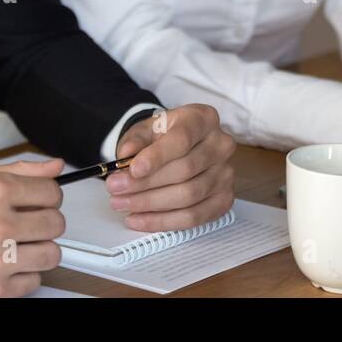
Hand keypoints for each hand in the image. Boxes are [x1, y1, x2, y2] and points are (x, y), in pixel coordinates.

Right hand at [0, 157, 65, 296]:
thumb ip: (17, 170)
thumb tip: (54, 167)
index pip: (52, 192)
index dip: (46, 195)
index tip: (37, 200)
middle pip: (55, 223)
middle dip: (43, 220)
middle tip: (24, 221)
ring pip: (51, 254)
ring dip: (37, 248)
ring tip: (15, 243)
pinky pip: (32, 283)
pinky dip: (22, 275)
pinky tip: (4, 263)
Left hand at [104, 104, 235, 231]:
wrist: (181, 147)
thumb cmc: (164, 137)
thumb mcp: (145, 130)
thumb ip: (135, 141)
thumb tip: (125, 156)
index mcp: (202, 119)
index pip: (182, 139)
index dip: (157, 157)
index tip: (133, 170)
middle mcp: (220, 145)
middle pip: (184, 170)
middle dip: (145, 184)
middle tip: (115, 189)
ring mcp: (226, 174)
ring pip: (188, 196)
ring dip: (150, 204)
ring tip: (122, 204)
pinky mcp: (224, 199)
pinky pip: (194, 217)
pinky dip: (164, 222)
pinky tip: (140, 219)